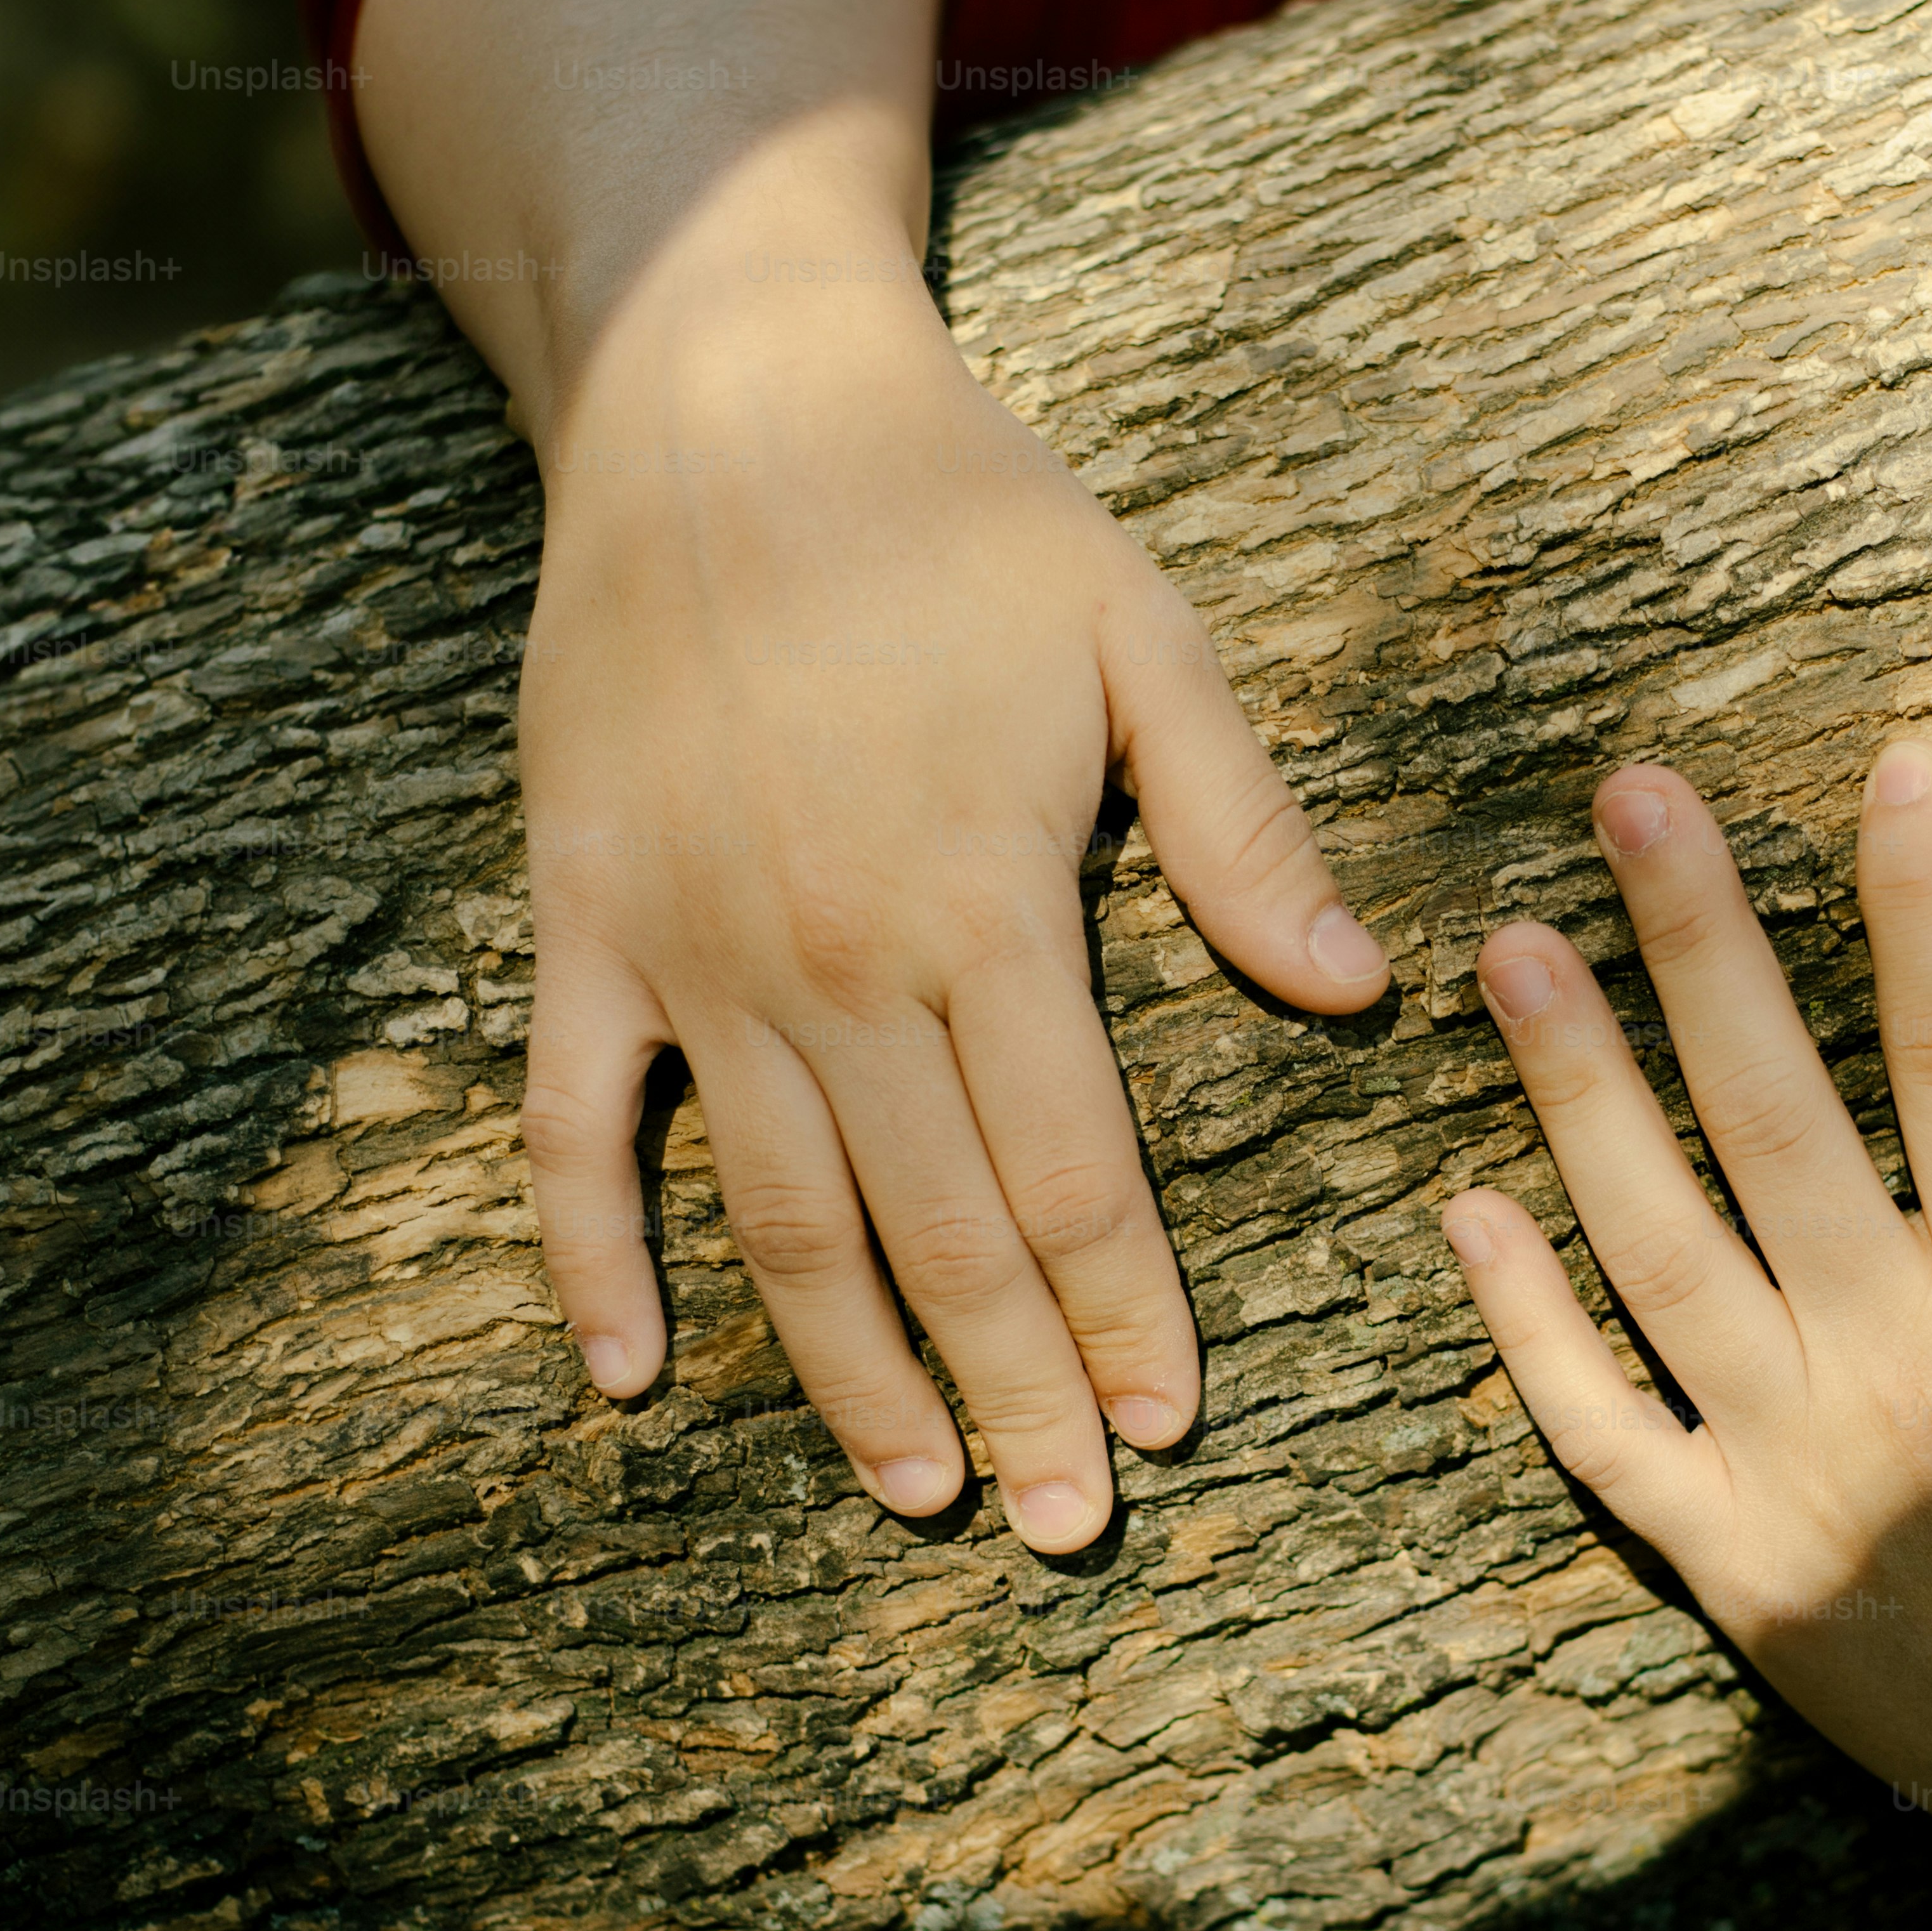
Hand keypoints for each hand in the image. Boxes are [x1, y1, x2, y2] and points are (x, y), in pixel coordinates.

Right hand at [519, 238, 1392, 1548]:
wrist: (726, 405)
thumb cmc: (964, 517)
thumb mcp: (1145, 636)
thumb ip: (1244, 826)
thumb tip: (1355, 988)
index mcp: (987, 904)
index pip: (1073, 1171)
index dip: (1125, 1312)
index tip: (1169, 1428)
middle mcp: (838, 961)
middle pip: (941, 1234)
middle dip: (1015, 1391)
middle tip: (1064, 1525)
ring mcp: (694, 954)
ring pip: (782, 1220)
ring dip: (849, 1374)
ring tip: (916, 1493)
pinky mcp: (582, 925)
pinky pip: (575, 1127)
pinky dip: (592, 1259)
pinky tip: (631, 1377)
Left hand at [1439, 745, 1931, 1930]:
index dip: (1925, 903)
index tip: (1896, 765)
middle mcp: (1901, 1376)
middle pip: (1775, 1118)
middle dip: (1699, 946)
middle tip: (1626, 795)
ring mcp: (1800, 1476)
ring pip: (1656, 1250)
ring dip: (1576, 1096)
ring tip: (1512, 953)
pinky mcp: (1737, 1569)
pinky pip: (1604, 1433)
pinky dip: (1527, 1328)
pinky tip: (1468, 1209)